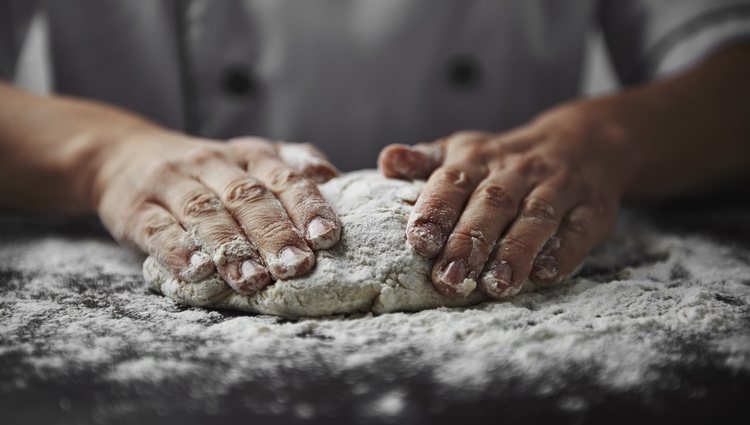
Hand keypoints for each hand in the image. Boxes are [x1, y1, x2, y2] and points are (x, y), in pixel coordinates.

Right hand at [94, 131, 340, 294]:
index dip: (306, 206)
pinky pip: (158, 229)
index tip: (326, 237)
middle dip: (274, 234)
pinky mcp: (136, 209)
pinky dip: (178, 251)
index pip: (283, 177)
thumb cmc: (207, 170)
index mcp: (249, 155)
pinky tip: (197, 273)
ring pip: (205, 213)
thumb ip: (292, 166)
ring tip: (252, 279)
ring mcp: (173, 183)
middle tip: (296, 266)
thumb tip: (332, 179)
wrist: (122, 155)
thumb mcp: (250, 157)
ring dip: (231, 248)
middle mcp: (213, 164)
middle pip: (247, 197)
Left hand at [379, 105, 622, 298]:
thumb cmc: (503, 161)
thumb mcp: (463, 151)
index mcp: (477, 158)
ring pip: (536, 217)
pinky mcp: (593, 208)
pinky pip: (580, 229)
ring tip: (496, 286)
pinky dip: (563, 252)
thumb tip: (387, 160)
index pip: (452, 180)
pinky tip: (544, 275)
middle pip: (492, 204)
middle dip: (469, 242)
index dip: (436, 210)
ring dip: (516, 252)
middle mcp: (517, 170)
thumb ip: (424, 161)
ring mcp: (558, 187)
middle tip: (449, 280)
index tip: (419, 241)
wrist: (582, 142)